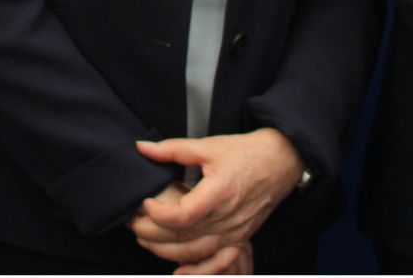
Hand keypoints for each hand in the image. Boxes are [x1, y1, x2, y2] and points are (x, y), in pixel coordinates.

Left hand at [127, 129, 301, 262]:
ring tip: (144, 240)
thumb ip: (172, 149)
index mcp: (219, 192)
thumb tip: (142, 148)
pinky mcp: (240, 239)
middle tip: (132, 222)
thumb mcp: (208, 146)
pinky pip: (218, 262)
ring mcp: (235, 232)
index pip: (182, 215)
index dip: (158, 213)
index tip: (144, 202)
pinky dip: (198, 271)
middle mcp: (228, 217)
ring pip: (195, 251)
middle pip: (184, 236)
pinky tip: (179, 272)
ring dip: (166, 251)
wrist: (280, 162)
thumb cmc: (245, 153)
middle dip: (152, 232)